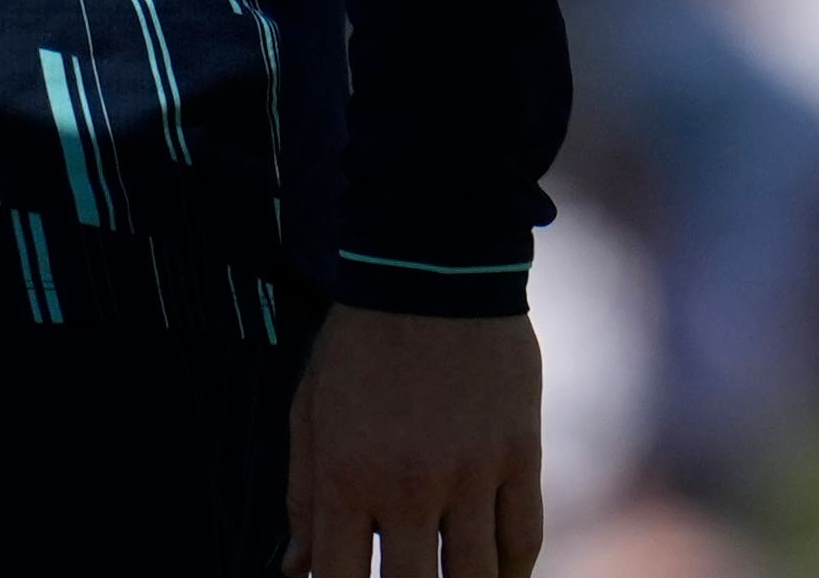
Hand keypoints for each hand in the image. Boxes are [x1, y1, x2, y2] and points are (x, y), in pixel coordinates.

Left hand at [290, 305, 541, 577]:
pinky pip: (524, 540)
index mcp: (346, 472)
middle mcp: (410, 483)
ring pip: (478, 577)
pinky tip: (497, 577)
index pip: (339, 577)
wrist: (429, 270)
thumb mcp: (311, 410)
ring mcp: (472, 474)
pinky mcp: (521, 457)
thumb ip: (303, 496)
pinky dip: (513, 571)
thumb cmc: (358, 343)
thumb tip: (294, 570)